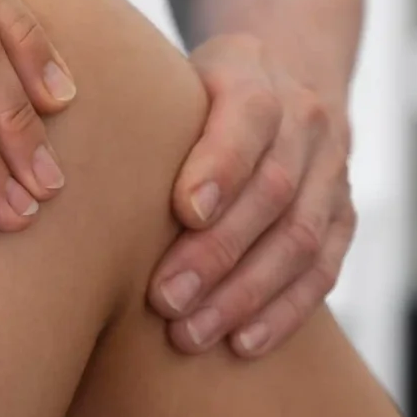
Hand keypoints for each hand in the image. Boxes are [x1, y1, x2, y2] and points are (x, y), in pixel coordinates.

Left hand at [147, 34, 353, 357]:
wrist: (282, 80)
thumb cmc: (194, 95)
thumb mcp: (169, 79)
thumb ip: (143, 114)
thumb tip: (71, 178)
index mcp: (256, 73)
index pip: (250, 116)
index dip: (222, 165)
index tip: (184, 212)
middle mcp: (306, 119)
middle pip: (274, 190)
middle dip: (218, 251)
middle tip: (163, 299)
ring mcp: (333, 170)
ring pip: (301, 238)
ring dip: (246, 293)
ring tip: (189, 334)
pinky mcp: (344, 216)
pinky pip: (324, 270)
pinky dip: (285, 311)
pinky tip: (242, 343)